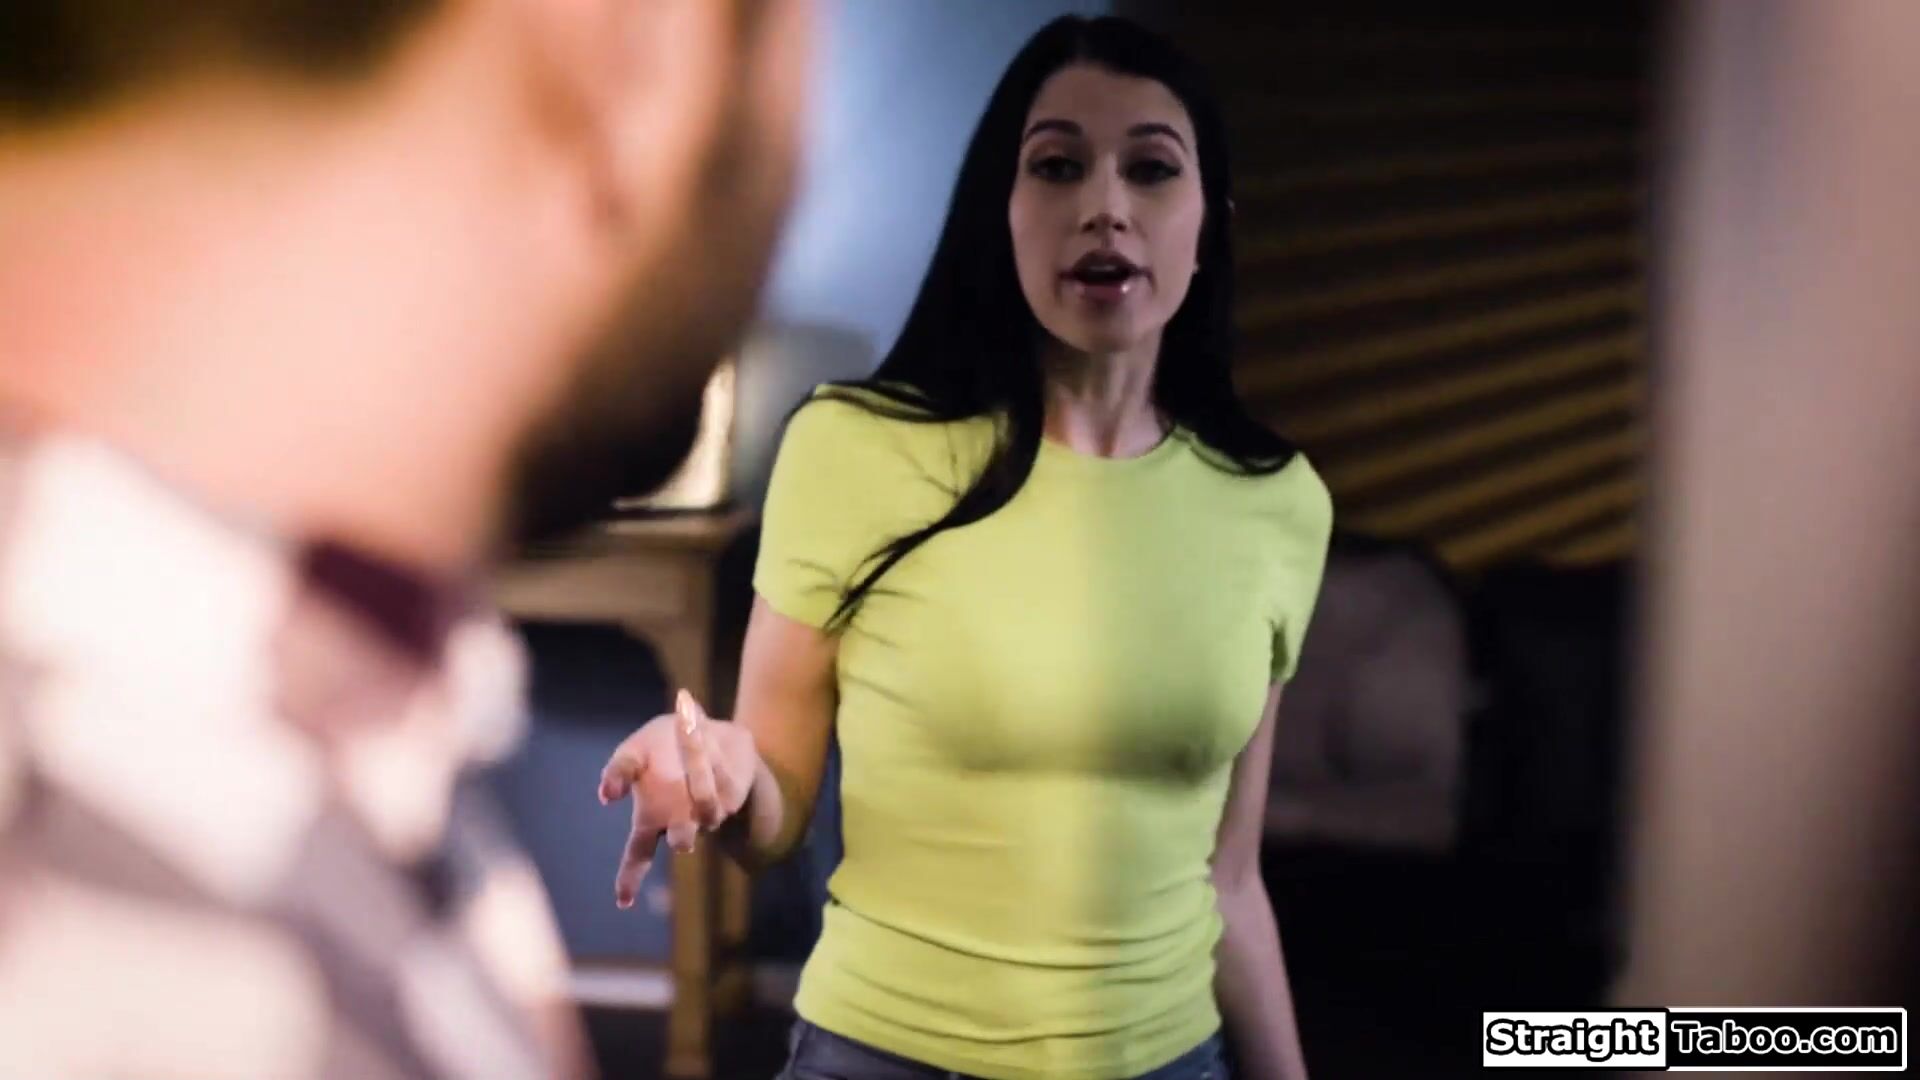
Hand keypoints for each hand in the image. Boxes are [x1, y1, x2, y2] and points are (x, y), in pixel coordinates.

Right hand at [597, 689, 757, 908]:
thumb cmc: (658, 745)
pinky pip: (725, 777)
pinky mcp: (735, 789)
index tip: (624, 900)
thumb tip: (607, 794)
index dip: (629, 879)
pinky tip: (695, 720)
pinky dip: (708, 748)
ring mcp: (711, 807)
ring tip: (686, 729)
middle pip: (683, 839)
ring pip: (707, 805)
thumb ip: (619, 770)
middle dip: (682, 834)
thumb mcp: (633, 751)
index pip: (638, 855)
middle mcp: (682, 820)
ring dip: (696, 770)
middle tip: (682, 829)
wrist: (702, 723)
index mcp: (651, 818)